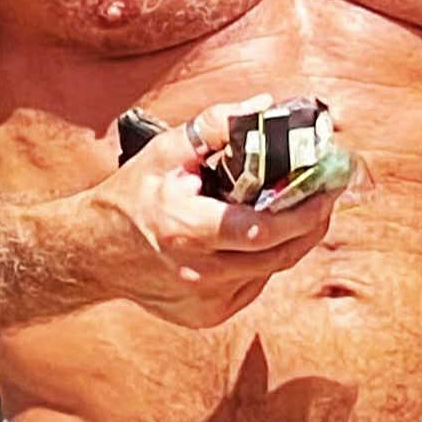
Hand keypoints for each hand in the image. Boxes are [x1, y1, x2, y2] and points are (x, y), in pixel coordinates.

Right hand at [69, 94, 339, 327]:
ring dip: (293, 240)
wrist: (92, 252)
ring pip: (271, 270)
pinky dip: (265, 258)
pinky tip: (263, 233)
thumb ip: (216, 125)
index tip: (329, 188)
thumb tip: (264, 107)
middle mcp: (198, 273)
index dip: (304, 211)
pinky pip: (253, 283)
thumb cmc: (132, 196)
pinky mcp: (207, 315)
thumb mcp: (166, 150)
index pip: (263, 230)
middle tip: (329, 193)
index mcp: (187, 230)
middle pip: (278, 255)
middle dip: (312, 223)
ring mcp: (204, 300)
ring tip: (305, 207)